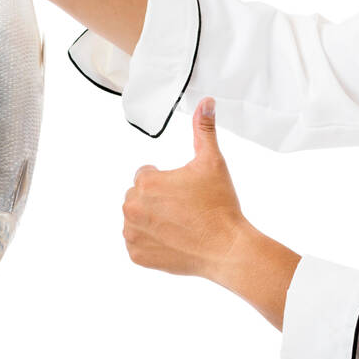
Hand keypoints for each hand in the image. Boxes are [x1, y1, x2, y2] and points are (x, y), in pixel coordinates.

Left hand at [122, 98, 245, 279]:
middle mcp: (132, 208)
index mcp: (146, 184)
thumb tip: (206, 102)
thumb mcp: (212, 162)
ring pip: (136, 218)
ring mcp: (133, 234)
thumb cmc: (219, 205)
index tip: (185, 190)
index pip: (145, 174)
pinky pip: (138, 242)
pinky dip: (151, 241)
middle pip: (139, 196)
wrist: (226, 248)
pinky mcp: (137, 255)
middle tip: (184, 207)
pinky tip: (174, 239)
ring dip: (151, 218)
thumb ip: (204, 130)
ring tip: (179, 223)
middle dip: (157, 199)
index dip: (167, 180)